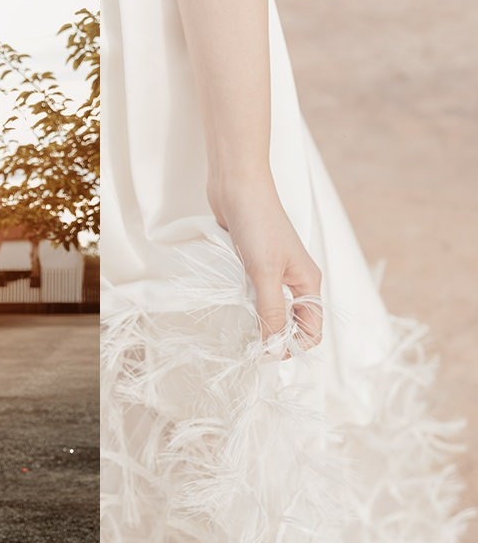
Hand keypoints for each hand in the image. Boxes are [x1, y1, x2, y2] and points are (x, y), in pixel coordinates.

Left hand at [208, 174, 322, 359]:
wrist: (237, 188)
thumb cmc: (257, 223)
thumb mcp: (265, 273)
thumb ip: (271, 311)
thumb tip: (274, 347)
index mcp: (308, 282)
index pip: (311, 328)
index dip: (292, 346)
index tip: (264, 354)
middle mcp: (295, 281)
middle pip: (292, 325)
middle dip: (274, 339)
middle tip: (248, 348)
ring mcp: (274, 275)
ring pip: (271, 313)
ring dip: (257, 326)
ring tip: (239, 332)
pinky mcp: (254, 269)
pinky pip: (253, 299)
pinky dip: (245, 309)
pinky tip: (232, 312)